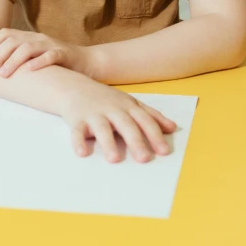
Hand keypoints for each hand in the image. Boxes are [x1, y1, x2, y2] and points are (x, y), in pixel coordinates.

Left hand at [0, 29, 93, 77]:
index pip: (6, 34)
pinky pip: (50, 56)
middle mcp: (37, 38)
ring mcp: (50, 45)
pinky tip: (29, 70)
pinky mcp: (63, 54)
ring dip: (13, 61)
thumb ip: (18, 57)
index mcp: (29, 37)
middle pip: (13, 42)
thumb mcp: (35, 56)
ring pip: (28, 49)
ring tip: (3, 74)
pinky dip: (38, 62)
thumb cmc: (56, 62)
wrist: (86, 61)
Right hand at [60, 75, 178, 163]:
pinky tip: (82, 153)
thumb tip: (172, 127)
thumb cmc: (106, 99)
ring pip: (102, 129)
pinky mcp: (77, 120)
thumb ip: (151, 115)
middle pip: (126, 125)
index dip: (155, 135)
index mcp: (128, 106)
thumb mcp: (130, 103)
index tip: (164, 151)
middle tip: (144, 159)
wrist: (73, 86)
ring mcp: (94, 114)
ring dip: (108, 143)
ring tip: (115, 159)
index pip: (144, 121)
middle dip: (136, 141)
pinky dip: (78, 142)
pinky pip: (77, 131)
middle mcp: (112, 109)